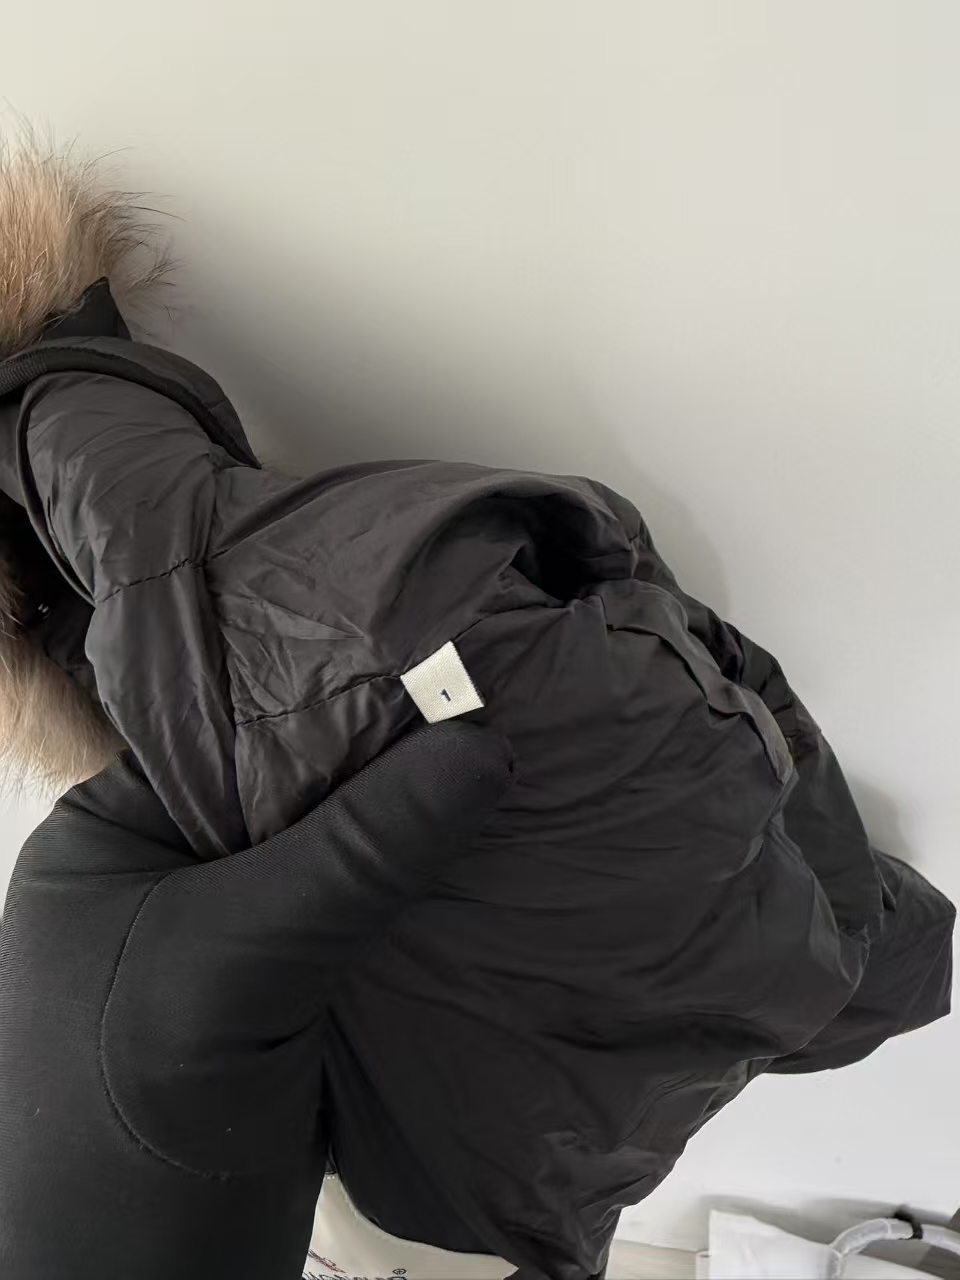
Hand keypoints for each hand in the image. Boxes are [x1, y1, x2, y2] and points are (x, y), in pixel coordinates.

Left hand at [0, 722, 511, 1279]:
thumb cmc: (124, 1132)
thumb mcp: (228, 967)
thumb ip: (351, 855)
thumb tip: (480, 748)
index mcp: (120, 830)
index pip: (237, 726)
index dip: (337, 694)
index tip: (440, 661)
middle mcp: (173, 869)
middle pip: (298, 791)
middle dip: (391, 767)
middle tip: (500, 709)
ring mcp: (234, 938)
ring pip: (342, 859)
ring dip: (417, 839)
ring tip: (516, 777)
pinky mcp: (289, 999)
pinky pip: (366, 925)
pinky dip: (423, 906)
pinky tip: (492, 875)